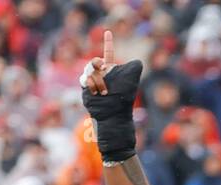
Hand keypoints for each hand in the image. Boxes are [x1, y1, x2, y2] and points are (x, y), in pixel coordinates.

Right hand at [79, 31, 142, 162]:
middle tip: (101, 69)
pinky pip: (83, 80)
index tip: (109, 31)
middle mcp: (101, 75)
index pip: (109, 54)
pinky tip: (96, 92)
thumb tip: (137, 62)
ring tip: (102, 90)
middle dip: (97, 66)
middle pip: (94, 62)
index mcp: (112, 71)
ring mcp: (92, 82)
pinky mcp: (85, 90)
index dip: (108, 43)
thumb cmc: (123, 101)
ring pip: (87, 71)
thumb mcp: (132, 81)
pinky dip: (89, 85)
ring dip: (96, 79)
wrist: (113, 117)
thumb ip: (133, 67)